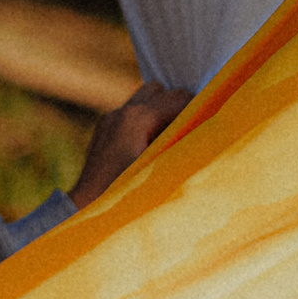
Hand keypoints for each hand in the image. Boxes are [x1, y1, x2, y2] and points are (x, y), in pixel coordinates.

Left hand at [70, 80, 195, 205]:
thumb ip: (181, 140)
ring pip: (143, 97)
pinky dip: (144, 120)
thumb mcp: (162, 166)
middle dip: (177, 105)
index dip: (197, 106)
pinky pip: (130, 112)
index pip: (177, 98)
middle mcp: (121, 113)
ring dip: (159, 109)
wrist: (88, 208)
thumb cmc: (128, 193)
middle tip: (191, 127)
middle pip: (159, 90)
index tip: (210, 119)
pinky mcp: (103, 129)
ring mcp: (109, 119)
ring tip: (169, 135)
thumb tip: (203, 127)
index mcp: (136, 119)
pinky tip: (150, 144)